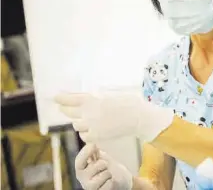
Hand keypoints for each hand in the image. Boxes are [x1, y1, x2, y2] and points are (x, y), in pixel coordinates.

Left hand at [55, 91, 173, 142]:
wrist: (138, 117)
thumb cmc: (129, 102)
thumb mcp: (111, 93)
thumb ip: (96, 96)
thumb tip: (85, 96)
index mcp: (92, 99)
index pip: (69, 99)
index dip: (61, 98)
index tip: (56, 97)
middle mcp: (88, 112)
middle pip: (68, 112)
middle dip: (65, 109)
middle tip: (63, 107)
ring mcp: (91, 125)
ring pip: (76, 125)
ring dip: (78, 121)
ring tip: (83, 119)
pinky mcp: (96, 136)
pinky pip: (84, 135)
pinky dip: (85, 133)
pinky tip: (90, 130)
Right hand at [76, 144, 132, 189]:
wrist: (120, 180)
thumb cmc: (108, 166)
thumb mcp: (101, 156)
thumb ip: (94, 150)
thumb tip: (88, 138)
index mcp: (81, 168)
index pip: (79, 161)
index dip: (85, 152)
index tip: (93, 145)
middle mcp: (82, 179)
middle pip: (96, 166)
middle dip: (104, 163)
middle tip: (105, 166)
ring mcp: (90, 187)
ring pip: (105, 174)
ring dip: (109, 172)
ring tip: (108, 174)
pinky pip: (109, 183)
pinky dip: (112, 181)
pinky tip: (110, 182)